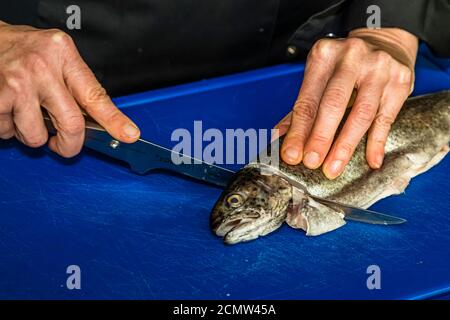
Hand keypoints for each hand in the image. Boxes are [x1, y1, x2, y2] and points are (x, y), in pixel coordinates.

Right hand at [0, 22, 139, 156]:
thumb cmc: (25, 51)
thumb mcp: (58, 56)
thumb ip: (76, 85)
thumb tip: (97, 121)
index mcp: (64, 56)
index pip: (95, 95)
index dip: (114, 120)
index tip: (129, 134)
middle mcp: (42, 68)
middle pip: (71, 124)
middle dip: (69, 145)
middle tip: (63, 145)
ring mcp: (18, 83)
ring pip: (36, 135)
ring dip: (32, 135)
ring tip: (27, 116)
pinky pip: (8, 131)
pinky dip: (9, 129)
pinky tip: (10, 110)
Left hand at [276, 28, 417, 178]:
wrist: (385, 42)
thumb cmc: (345, 65)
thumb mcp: (320, 76)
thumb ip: (302, 106)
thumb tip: (279, 136)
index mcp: (324, 55)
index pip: (308, 100)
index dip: (299, 130)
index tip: (292, 154)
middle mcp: (351, 58)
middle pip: (333, 105)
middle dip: (320, 137)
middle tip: (311, 162)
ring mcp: (378, 68)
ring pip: (361, 114)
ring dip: (345, 145)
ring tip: (334, 167)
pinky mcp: (400, 81)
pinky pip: (386, 118)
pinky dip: (376, 142)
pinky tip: (371, 160)